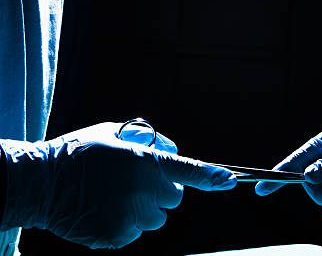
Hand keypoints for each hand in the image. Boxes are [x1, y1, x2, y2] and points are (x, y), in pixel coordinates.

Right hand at [0, 122, 235, 248]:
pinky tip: (104, 209)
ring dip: (144, 210)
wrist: (43, 183)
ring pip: (156, 219)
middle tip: (135, 181)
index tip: (229, 180)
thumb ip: (148, 141)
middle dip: (162, 191)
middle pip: (174, 199)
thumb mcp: (114, 132)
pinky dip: (125, 224)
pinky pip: (135, 233)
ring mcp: (129, 217)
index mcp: (143, 161)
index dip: (211, 176)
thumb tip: (171, 151)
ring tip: (114, 195)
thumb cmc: (80, 151)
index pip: (186, 170)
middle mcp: (141, 190)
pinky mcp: (116, 238)